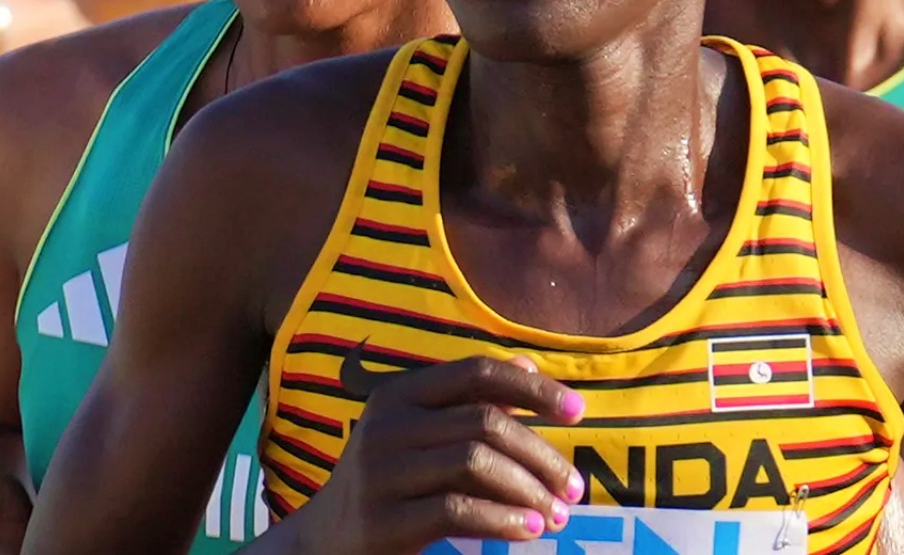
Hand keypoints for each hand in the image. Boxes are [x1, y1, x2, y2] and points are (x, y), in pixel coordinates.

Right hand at [306, 353, 586, 554]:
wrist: (324, 541)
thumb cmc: (391, 480)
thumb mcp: (422, 434)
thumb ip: (472, 403)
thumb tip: (530, 366)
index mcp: (399, 393)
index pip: (478, 372)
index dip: (533, 388)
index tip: (579, 412)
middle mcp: (386, 424)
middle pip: (485, 422)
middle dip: (542, 454)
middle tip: (575, 487)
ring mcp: (381, 471)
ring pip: (476, 463)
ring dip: (529, 490)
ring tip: (557, 515)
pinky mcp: (383, 520)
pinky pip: (457, 511)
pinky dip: (503, 519)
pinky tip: (529, 530)